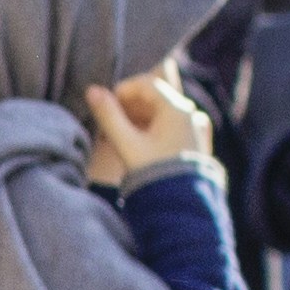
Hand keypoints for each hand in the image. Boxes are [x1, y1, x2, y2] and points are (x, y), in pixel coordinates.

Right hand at [82, 67, 210, 184]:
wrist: (181, 205)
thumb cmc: (153, 173)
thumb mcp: (126, 143)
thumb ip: (108, 116)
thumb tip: (92, 91)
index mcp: (177, 109)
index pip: (147, 83)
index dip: (122, 90)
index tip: (106, 104)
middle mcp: (191, 114)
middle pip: (155, 98)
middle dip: (129, 107)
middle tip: (109, 123)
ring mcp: (197, 128)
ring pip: (163, 113)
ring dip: (139, 119)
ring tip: (120, 137)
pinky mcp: (197, 142)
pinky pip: (173, 126)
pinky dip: (154, 129)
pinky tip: (139, 145)